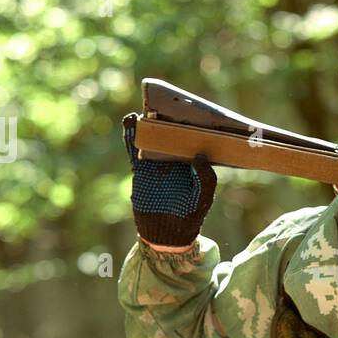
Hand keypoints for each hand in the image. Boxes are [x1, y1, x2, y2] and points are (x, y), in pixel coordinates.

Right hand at [123, 112, 216, 246]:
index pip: (192, 139)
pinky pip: (135, 150)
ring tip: (145, 110)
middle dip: (168, 119)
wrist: (166, 234)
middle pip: (170, 134)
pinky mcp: (141, 170)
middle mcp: (174, 159)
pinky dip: (131, 137)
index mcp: (191, 163)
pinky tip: (130, 123)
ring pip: (151, 139)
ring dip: (147, 124)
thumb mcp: (203, 198)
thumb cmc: (189, 216)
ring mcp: (156, 163)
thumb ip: (207, 179)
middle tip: (166, 103)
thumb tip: (200, 155)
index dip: (192, 125)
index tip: (192, 110)